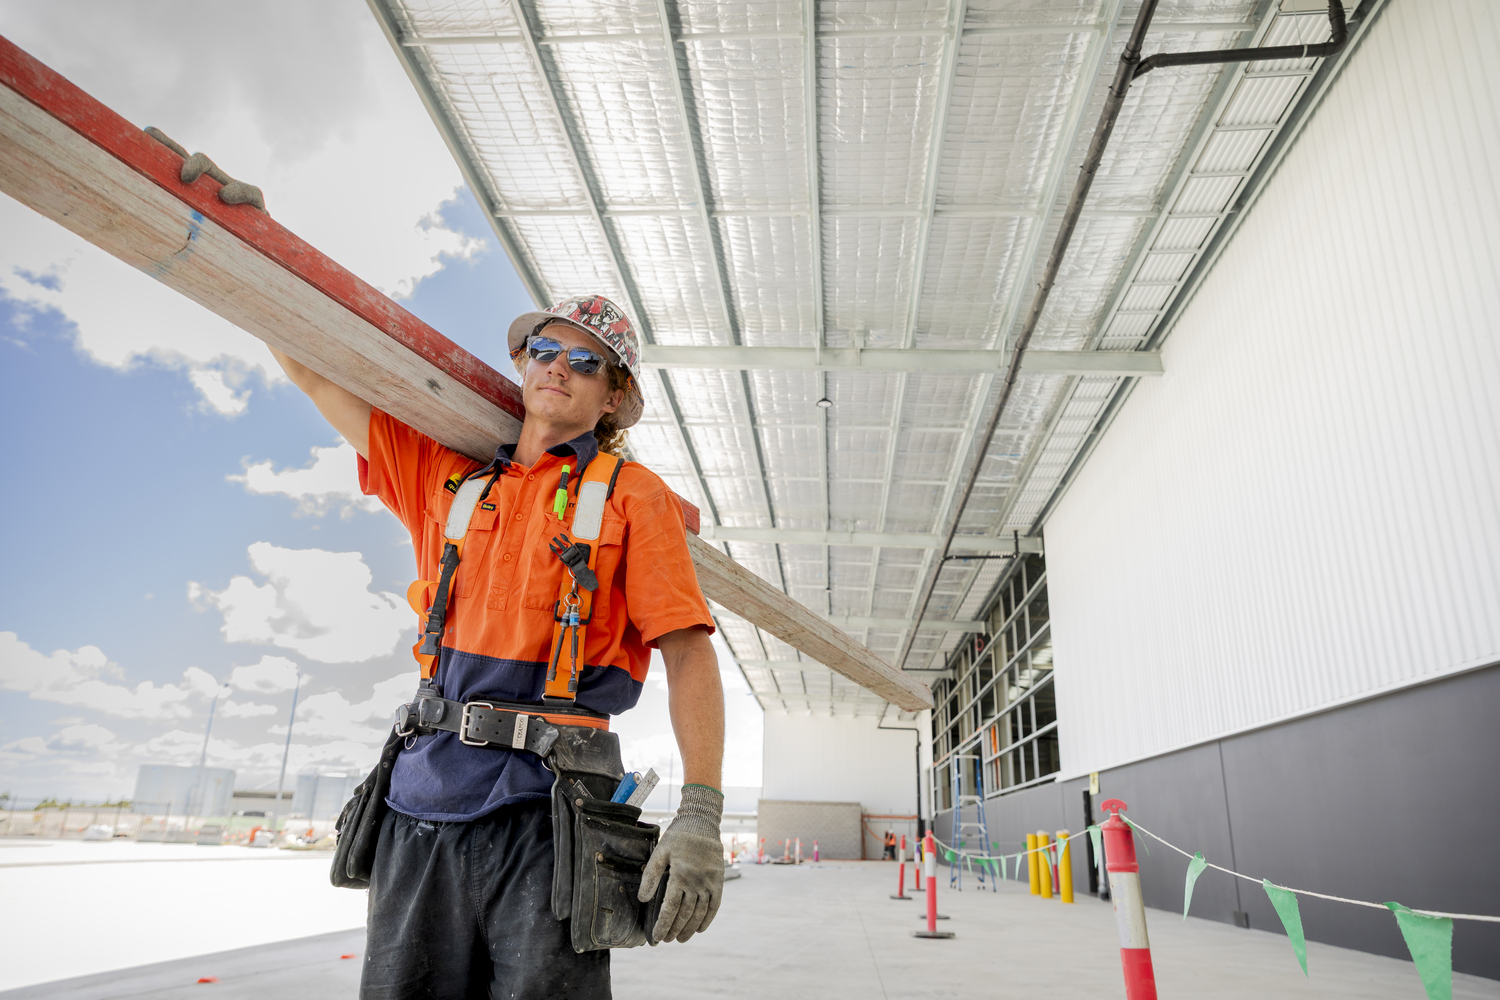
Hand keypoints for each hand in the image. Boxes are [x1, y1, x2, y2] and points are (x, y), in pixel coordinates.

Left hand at [638, 784, 723, 942]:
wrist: (702, 823)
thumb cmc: (678, 837)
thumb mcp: (659, 852)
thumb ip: (651, 876)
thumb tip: (643, 898)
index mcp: (680, 875)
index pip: (670, 908)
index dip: (663, 924)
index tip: (656, 937)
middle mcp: (696, 882)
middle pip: (684, 914)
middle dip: (674, 929)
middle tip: (666, 940)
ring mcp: (709, 882)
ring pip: (699, 912)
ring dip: (689, 928)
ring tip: (680, 939)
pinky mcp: (718, 881)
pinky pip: (715, 905)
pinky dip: (708, 919)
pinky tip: (700, 929)